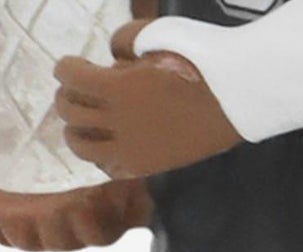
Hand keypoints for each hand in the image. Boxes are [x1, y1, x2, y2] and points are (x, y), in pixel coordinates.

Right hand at [0, 155, 153, 251]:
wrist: (128, 138)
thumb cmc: (71, 147)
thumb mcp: (26, 147)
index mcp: (28, 206)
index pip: (1, 228)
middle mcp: (55, 219)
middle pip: (30, 239)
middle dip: (19, 228)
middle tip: (13, 212)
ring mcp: (86, 221)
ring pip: (66, 238)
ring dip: (57, 224)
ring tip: (57, 205)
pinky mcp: (118, 217)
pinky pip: (103, 231)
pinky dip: (95, 218)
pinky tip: (91, 199)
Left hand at [52, 48, 243, 181]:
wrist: (237, 96)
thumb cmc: (200, 57)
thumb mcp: (155, 32)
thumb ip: (123, 41)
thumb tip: (113, 59)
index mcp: (117, 88)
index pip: (70, 78)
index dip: (65, 67)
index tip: (70, 64)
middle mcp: (119, 124)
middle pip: (70, 112)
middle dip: (67, 97)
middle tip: (74, 90)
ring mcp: (134, 150)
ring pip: (82, 147)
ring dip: (75, 131)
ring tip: (81, 122)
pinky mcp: (150, 165)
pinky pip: (110, 168)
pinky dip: (100, 156)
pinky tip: (106, 144)